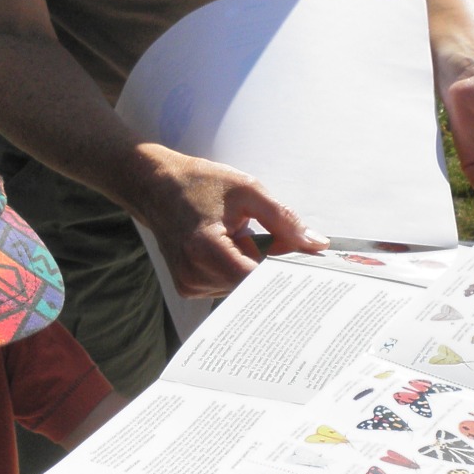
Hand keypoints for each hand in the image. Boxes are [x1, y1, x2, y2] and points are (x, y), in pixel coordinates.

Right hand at [133, 146, 328, 297]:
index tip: (308, 268)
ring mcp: (189, 285)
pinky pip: (227, 287)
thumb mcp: (248, 191)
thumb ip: (284, 220)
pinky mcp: (189, 289)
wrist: (157, 188)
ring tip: (242, 238)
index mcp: (205, 249)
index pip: (256, 278)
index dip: (284, 273)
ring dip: (252, 268)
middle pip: (251, 287)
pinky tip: (231, 249)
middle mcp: (193, 274)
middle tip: (281, 244)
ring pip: (241, 290)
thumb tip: (316, 245)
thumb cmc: (199, 184)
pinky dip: (237, 271)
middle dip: (270, 267)